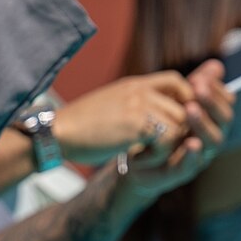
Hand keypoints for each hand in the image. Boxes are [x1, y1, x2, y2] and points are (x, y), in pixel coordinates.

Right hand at [52, 72, 195, 166]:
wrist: (56, 132)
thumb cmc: (76, 125)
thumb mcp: (108, 105)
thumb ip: (130, 103)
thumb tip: (142, 116)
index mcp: (134, 84)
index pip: (176, 81)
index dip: (184, 100)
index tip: (173, 121)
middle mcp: (141, 91)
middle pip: (184, 107)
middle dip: (178, 130)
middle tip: (159, 148)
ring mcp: (140, 106)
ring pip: (179, 125)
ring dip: (168, 145)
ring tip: (146, 155)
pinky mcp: (138, 125)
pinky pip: (167, 141)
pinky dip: (157, 156)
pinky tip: (137, 160)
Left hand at [118, 60, 232, 202]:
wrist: (137, 160)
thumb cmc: (161, 127)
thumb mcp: (175, 103)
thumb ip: (194, 85)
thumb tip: (216, 65)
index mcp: (212, 120)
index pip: (226, 102)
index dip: (217, 89)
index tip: (201, 76)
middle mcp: (210, 138)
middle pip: (224, 120)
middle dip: (212, 102)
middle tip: (198, 88)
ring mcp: (199, 156)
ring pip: (213, 141)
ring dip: (203, 124)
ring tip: (190, 109)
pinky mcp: (182, 173)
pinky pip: (193, 165)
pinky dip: (194, 155)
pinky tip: (191, 143)